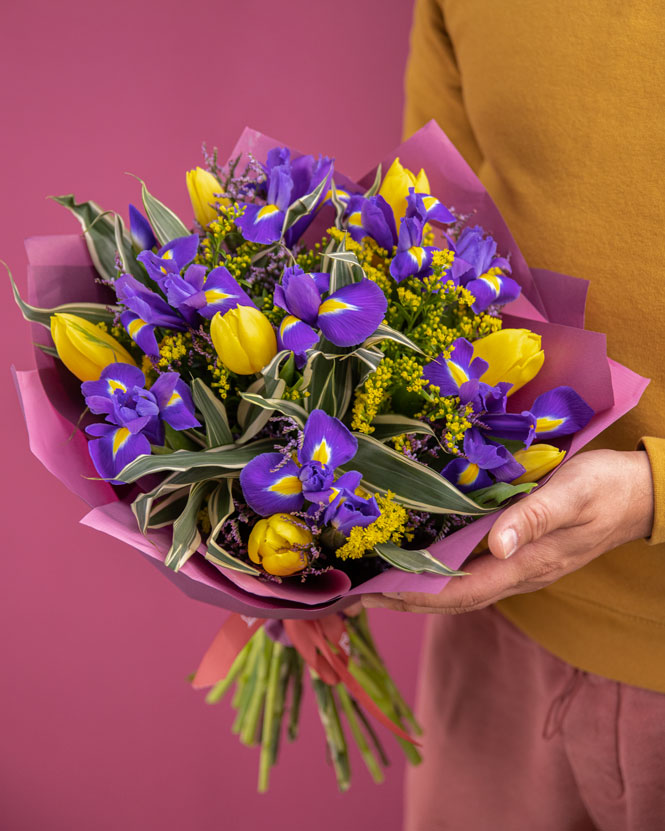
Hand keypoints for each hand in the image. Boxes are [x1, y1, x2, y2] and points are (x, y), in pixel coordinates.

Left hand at [362, 449, 653, 614]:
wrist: (641, 493)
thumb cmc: (606, 488)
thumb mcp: (572, 495)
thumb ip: (534, 519)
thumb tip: (496, 546)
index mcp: (527, 564)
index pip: (459, 592)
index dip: (414, 597)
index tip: (373, 595)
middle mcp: (519, 573)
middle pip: (453, 597)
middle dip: (406, 599)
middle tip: (358, 594)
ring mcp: (521, 565)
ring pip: (461, 587)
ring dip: (419, 588)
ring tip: (379, 581)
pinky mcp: (522, 552)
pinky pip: (474, 570)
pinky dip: (442, 570)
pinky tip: (423, 559)